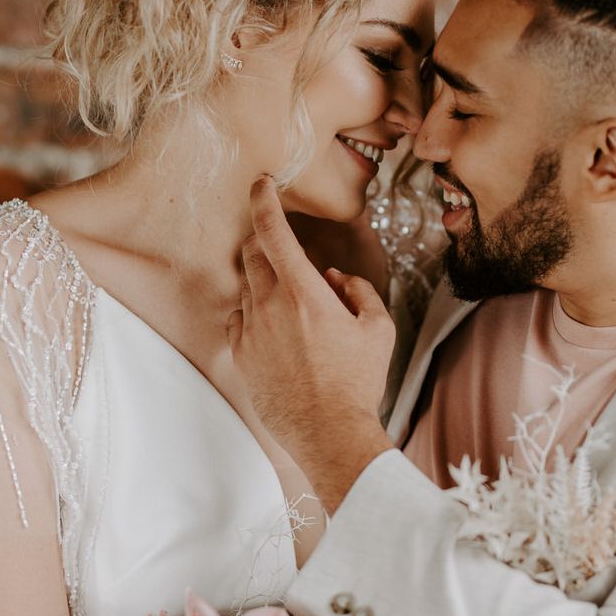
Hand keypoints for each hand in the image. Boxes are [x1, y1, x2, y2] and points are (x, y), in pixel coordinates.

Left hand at [228, 176, 395, 512]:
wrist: (329, 432)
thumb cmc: (358, 380)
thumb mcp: (378, 328)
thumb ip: (358, 290)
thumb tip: (336, 277)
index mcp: (305, 291)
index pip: (273, 230)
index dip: (263, 199)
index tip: (261, 182)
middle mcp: (270, 304)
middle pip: (252, 251)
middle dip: (263, 239)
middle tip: (282, 246)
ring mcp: (250, 330)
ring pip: (245, 284)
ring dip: (262, 278)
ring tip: (290, 302)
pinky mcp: (240, 353)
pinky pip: (238, 316)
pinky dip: (252, 310)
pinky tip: (274, 328)